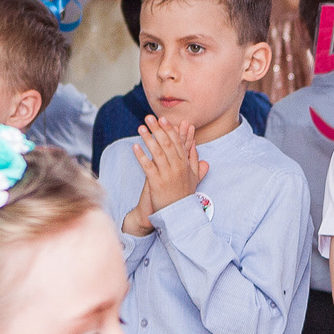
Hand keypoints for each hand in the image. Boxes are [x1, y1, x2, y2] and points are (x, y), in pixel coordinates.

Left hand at [125, 116, 204, 234]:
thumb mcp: (194, 179)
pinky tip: (135, 147)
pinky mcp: (157, 183)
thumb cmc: (183, 196)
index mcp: (185, 165)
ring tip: (141, 128)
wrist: (177, 216)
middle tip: (150, 117)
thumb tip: (198, 151)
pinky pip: (148, 166)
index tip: (164, 119)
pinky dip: (141, 156)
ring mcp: (168, 175)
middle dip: (158, 129)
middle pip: (167, 144)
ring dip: (149, 138)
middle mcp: (178, 168)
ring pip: (158, 152)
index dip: (171, 130)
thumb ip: (196, 163)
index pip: (178, 143)